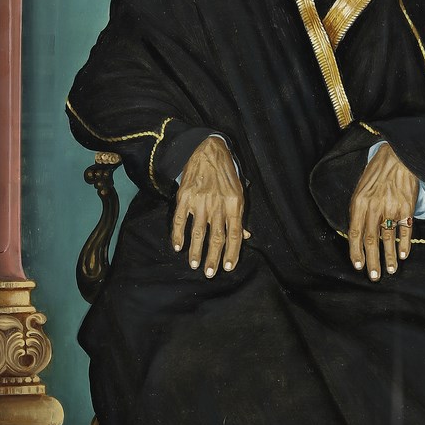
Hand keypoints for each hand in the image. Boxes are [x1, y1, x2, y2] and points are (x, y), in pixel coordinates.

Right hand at [172, 136, 246, 275]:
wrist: (208, 151)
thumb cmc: (226, 174)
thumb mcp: (239, 192)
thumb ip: (240, 216)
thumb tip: (246, 236)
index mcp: (234, 205)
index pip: (235, 234)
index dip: (232, 253)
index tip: (228, 268)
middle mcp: (218, 205)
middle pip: (217, 237)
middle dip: (213, 258)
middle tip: (209, 273)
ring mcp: (200, 201)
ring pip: (198, 232)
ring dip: (195, 251)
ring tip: (194, 265)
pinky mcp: (185, 197)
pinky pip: (180, 219)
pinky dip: (178, 234)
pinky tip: (178, 247)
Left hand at [348, 142, 417, 279]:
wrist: (398, 156)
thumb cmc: (377, 174)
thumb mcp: (360, 189)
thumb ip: (358, 211)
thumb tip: (357, 235)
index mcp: (359, 203)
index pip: (354, 233)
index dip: (355, 252)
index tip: (358, 266)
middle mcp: (374, 207)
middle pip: (371, 240)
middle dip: (372, 261)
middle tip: (374, 276)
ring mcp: (391, 207)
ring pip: (388, 238)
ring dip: (389, 257)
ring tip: (391, 270)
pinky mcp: (407, 207)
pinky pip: (405, 230)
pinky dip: (404, 244)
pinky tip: (403, 255)